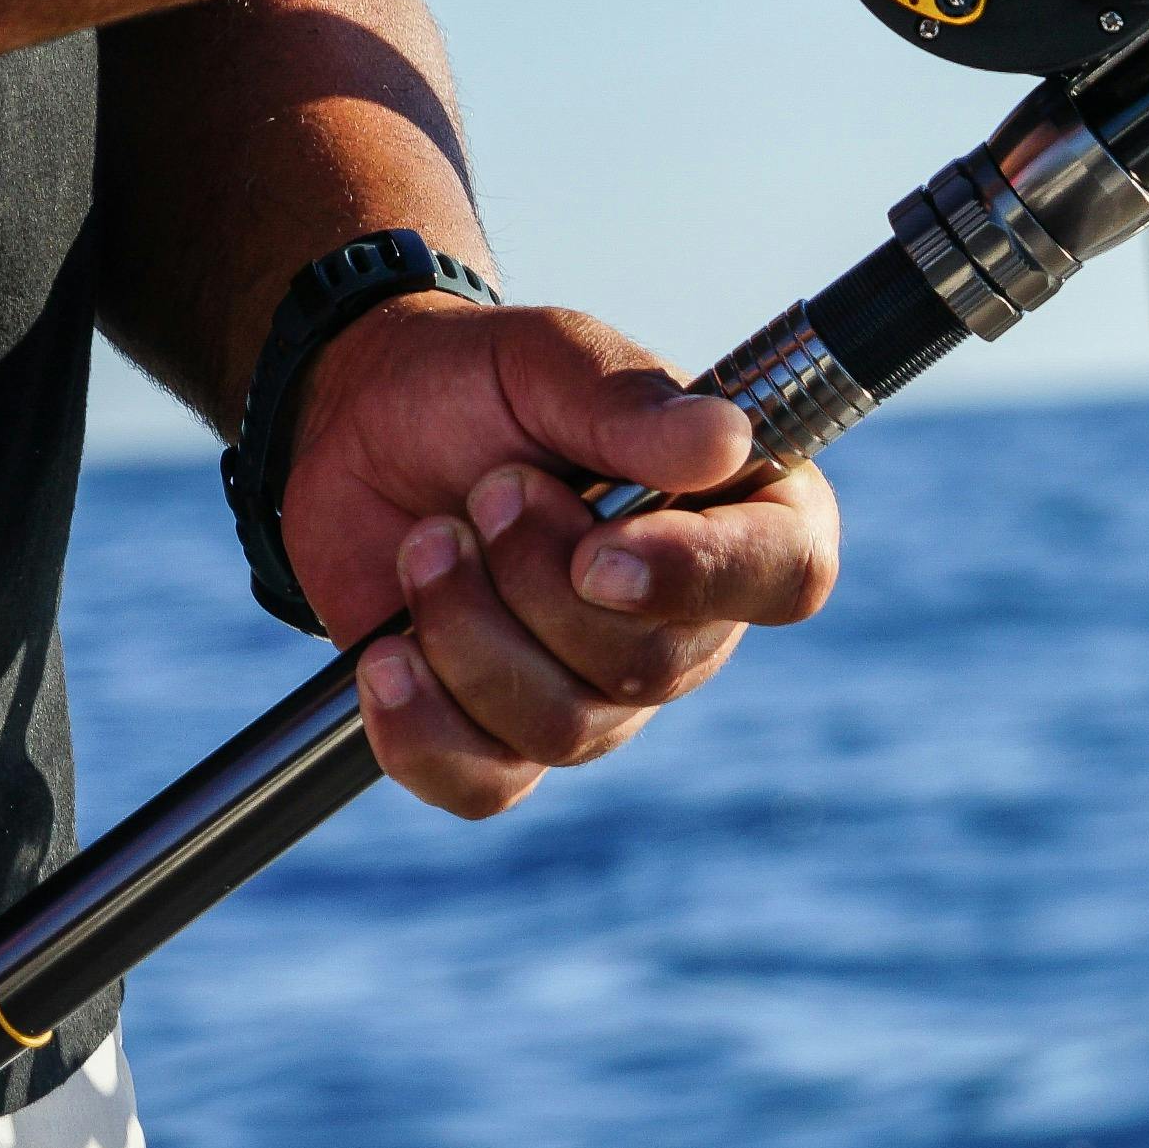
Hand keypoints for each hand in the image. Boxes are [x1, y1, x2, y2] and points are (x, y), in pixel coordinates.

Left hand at [279, 299, 843, 817]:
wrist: (360, 424)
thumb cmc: (480, 384)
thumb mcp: (550, 361)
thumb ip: (631, 407)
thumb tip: (727, 442)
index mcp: (741, 513)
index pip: (788, 576)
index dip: (701, 578)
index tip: (597, 553)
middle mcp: (693, 618)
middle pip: (650, 666)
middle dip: (533, 582)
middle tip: (484, 493)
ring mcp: (605, 691)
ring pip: (564, 728)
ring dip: (465, 630)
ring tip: (426, 540)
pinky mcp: (509, 737)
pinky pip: (489, 786)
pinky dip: (421, 727)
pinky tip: (387, 655)